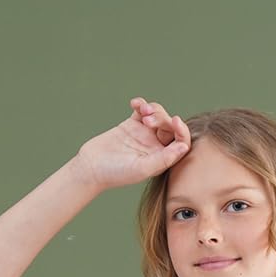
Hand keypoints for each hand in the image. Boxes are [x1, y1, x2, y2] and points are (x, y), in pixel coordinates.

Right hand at [74, 97, 191, 191]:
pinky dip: (141, 103)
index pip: (181, 143)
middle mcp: (155, 147)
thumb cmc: (116, 173)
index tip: (175, 120)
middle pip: (169, 126)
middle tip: (147, 120)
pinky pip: (142, 110)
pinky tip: (134, 103)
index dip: (182, 130)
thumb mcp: (142, 168)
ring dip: (153, 109)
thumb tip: (184, 147)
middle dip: (162, 118)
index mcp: (162, 159)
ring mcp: (143, 135)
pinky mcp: (131, 125)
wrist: (91, 167)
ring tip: (142, 111)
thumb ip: (164, 158)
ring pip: (158, 115)